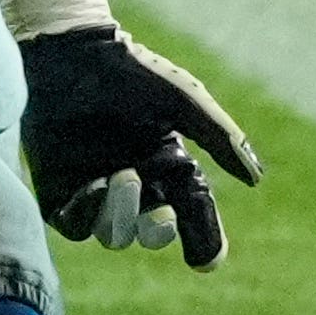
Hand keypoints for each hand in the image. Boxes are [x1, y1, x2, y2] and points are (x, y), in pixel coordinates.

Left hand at [14, 25, 260, 266]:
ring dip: (121, 215)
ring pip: (114, 234)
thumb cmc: (130, 72)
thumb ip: (219, 138)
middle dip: (159, 230)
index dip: (205, 242)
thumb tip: (255, 179)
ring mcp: (97, 189)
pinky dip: (85, 214)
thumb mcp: (184, 102)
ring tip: (119, 176)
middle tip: (161, 211)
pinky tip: (92, 186)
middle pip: (154, 233)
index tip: (207, 261)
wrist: (71, 52)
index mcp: (170, 166)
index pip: (194, 215)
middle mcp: (137, 184)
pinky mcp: (60, 189)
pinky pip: (74, 224)